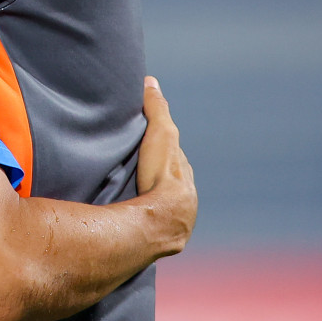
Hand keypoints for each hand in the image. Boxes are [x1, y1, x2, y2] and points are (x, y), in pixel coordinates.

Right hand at [135, 76, 196, 253]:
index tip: (146, 143)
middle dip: (158, 176)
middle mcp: (187, 198)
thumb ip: (156, 109)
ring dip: (154, 201)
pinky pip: (157, 225)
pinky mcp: (166, 239)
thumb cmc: (161, 175)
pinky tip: (136, 223)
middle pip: (171, 182)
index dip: (161, 147)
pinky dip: (148, 221)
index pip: (173, 156)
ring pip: (165, 205)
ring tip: (134, 200)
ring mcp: (179, 221)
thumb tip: (150, 81)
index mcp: (184, 175)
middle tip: (138, 171)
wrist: (163, 221)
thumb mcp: (159, 134)